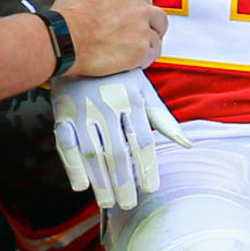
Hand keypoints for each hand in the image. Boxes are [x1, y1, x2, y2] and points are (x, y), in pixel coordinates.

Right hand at [51, 0, 168, 76]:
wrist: (62, 37)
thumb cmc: (67, 14)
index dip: (138, 9)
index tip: (133, 17)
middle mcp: (140, 6)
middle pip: (157, 16)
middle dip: (151, 25)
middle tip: (140, 34)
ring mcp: (142, 29)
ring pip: (156, 37)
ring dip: (147, 43)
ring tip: (134, 50)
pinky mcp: (140, 51)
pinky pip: (152, 55)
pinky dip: (144, 59)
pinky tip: (134, 61)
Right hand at [51, 69, 189, 209]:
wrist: (81, 46)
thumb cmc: (119, 75)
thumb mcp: (144, 90)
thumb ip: (164, 119)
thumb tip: (187, 144)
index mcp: (132, 100)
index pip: (142, 142)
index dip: (147, 168)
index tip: (150, 189)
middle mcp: (108, 106)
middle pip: (118, 153)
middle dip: (124, 183)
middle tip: (129, 204)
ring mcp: (83, 110)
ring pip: (93, 154)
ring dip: (101, 182)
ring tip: (108, 203)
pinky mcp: (62, 113)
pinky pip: (66, 144)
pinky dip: (72, 166)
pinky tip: (82, 186)